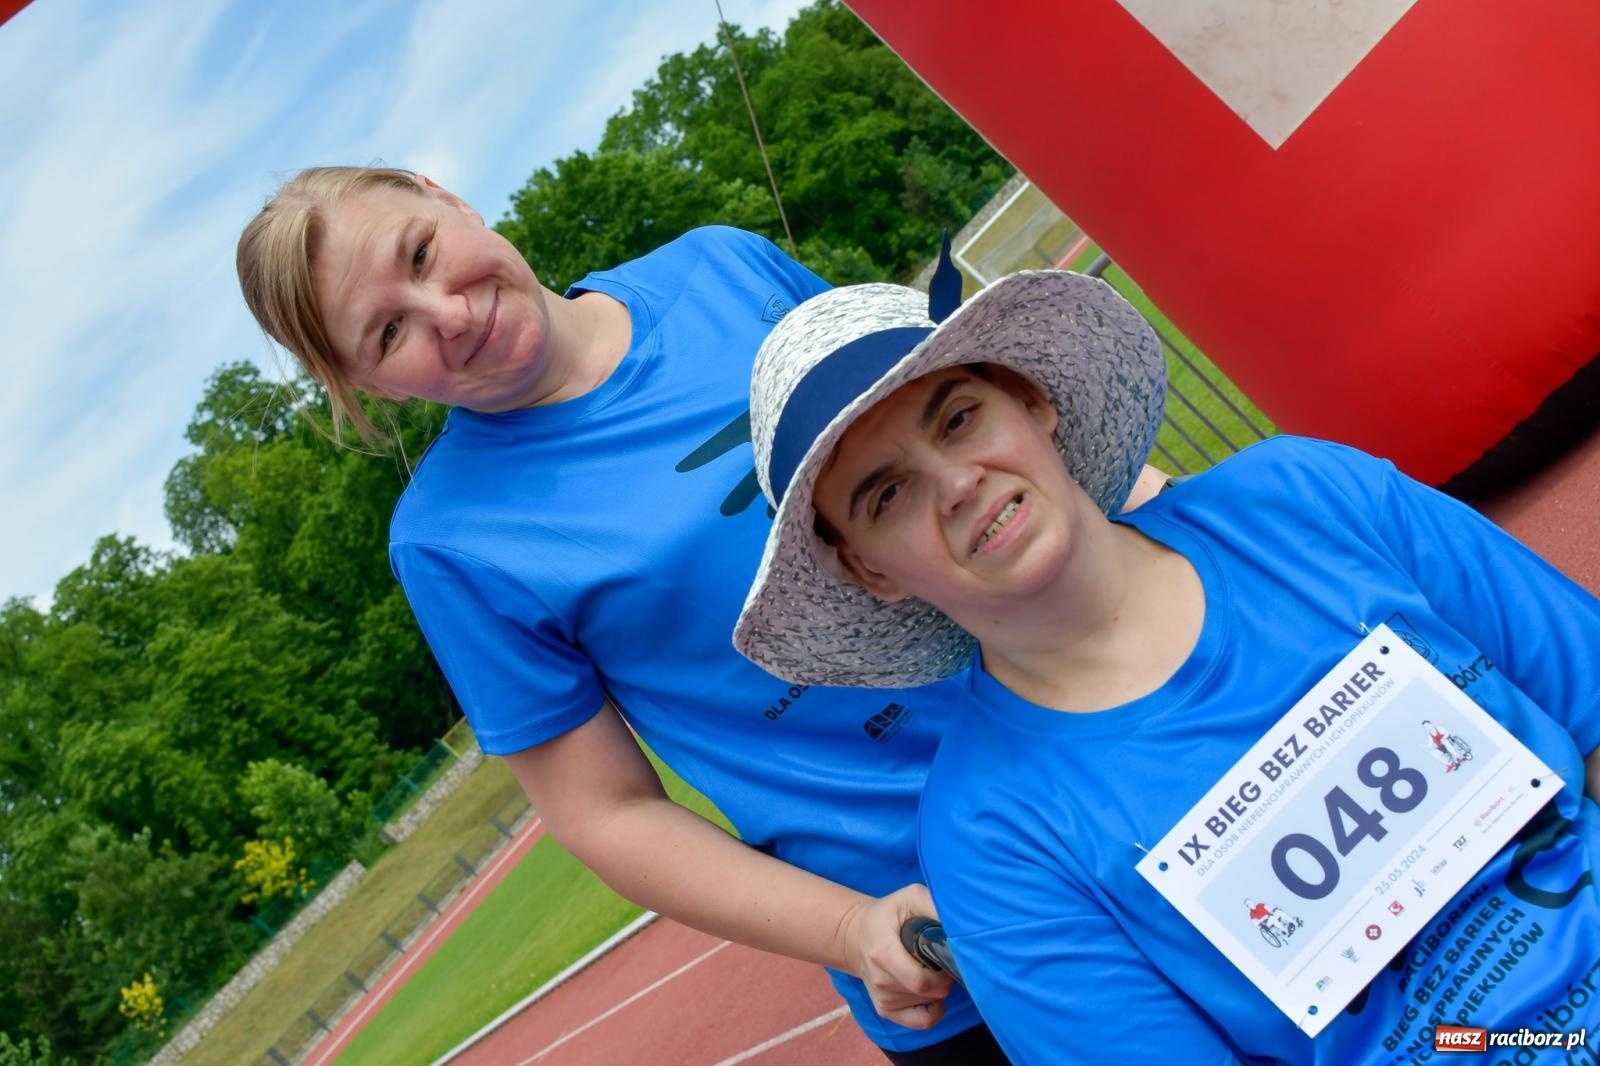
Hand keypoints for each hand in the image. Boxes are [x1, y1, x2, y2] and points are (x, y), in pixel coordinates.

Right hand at [837, 884, 954, 1028]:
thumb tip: (960, 924)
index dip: (943, 972)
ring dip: (937, 988)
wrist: (856, 935)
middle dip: (945, 978)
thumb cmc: (888, 915)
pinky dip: (934, 1008)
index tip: (948, 955)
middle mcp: (880, 981)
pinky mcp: (886, 1011)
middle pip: (929, 992)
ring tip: (928, 965)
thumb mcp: (909, 897)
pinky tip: (931, 990)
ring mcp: (883, 999)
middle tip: (942, 959)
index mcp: (883, 953)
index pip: (921, 981)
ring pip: (929, 1003)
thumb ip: (933, 906)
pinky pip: (923, 1021)